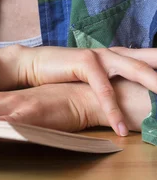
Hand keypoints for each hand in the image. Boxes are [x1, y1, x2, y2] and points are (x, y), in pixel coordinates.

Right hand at [0, 44, 156, 135]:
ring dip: (153, 85)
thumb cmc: (66, 73)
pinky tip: (120, 127)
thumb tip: (133, 98)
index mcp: (118, 55)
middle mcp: (114, 52)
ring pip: (135, 70)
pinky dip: (113, 110)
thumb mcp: (95, 77)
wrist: (34, 64)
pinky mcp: (86, 62)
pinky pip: (104, 90)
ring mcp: (101, 55)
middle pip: (148, 61)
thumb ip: (113, 82)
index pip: (148, 59)